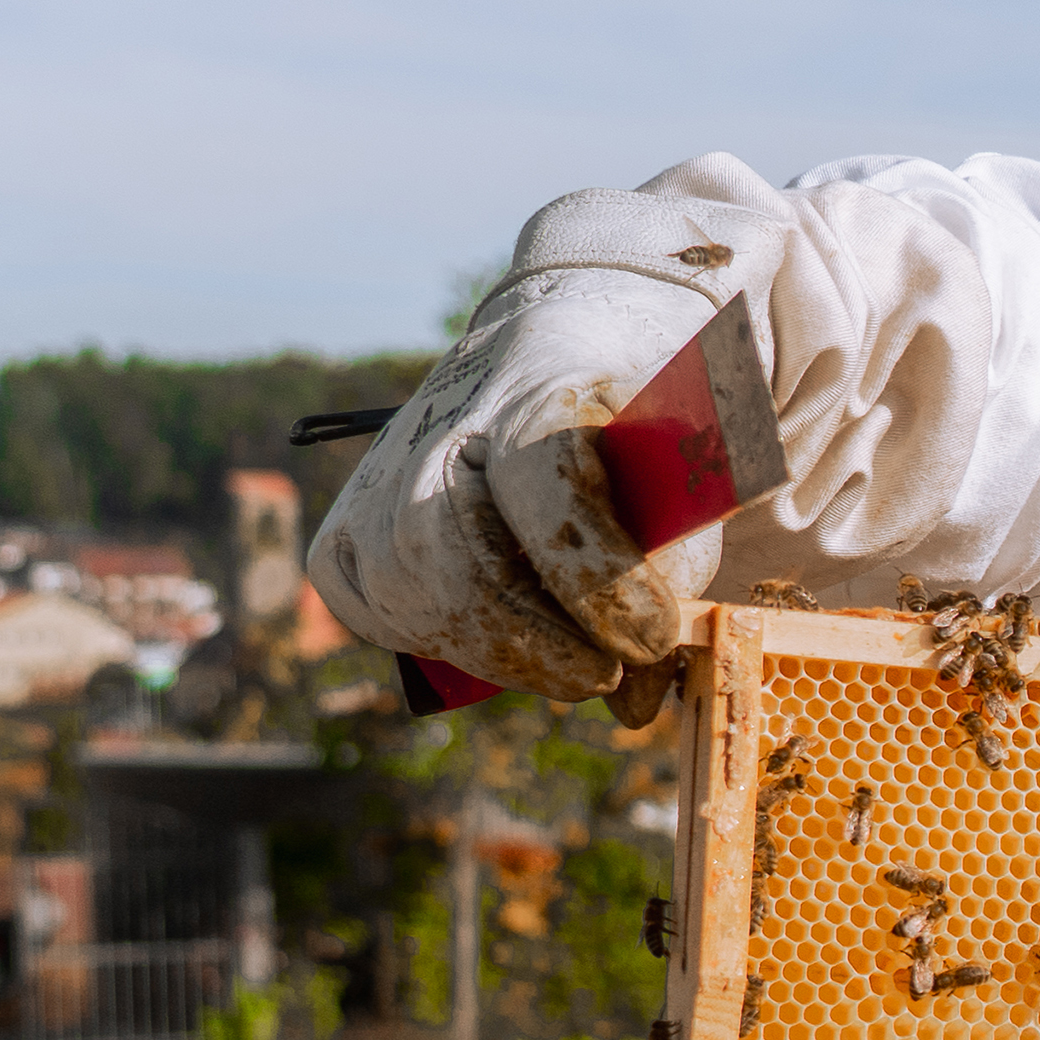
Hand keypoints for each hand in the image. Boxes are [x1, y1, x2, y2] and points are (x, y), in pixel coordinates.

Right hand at [306, 187, 776, 704]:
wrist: (555, 345)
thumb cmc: (640, 417)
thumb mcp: (692, 460)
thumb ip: (679, 566)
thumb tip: (639, 694)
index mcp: (542, 386)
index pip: (549, 486)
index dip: (601, 578)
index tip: (653, 639)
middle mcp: (442, 426)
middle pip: (461, 559)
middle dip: (541, 641)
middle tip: (607, 672)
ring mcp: (383, 478)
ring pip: (421, 599)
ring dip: (506, 654)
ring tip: (573, 661)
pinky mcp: (347, 533)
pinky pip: (383, 616)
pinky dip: (448, 643)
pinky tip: (503, 637)